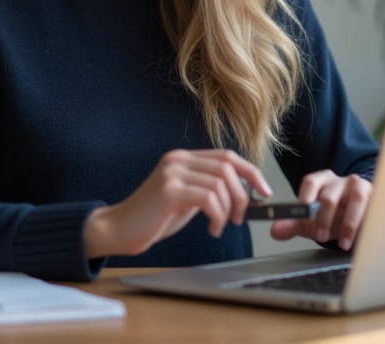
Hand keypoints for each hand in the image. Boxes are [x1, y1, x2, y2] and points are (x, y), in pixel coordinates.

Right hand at [84, 149, 271, 259]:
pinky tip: (212, 228)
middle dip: (242, 195)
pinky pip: (208, 198)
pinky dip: (217, 216)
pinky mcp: (169, 190)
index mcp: (184, 158)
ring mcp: (172, 172)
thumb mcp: (186, 198)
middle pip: (228, 167)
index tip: (265, 191)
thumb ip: (207, 189)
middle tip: (239, 217)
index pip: (227, 156)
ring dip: (228, 210)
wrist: (119, 229)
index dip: (251, 172)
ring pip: (220, 183)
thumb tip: (241, 192)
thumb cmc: (153, 218)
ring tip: (220, 225)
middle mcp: (178, 159)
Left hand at [269, 170, 371, 250]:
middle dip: (323, 218)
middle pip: (330, 195)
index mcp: (324, 181)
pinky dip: (366, 225)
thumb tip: (275, 230)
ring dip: (347, 224)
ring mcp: (362, 188)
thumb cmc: (335, 217)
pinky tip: (361, 238)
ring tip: (343, 243)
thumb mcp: (313, 222)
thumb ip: (293, 224)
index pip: (311, 181)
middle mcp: (343, 181)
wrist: (361, 220)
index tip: (303, 213)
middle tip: (320, 237)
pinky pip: (373, 209)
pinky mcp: (378, 199)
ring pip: (355, 200)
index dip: (305, 197)